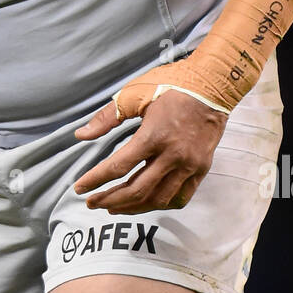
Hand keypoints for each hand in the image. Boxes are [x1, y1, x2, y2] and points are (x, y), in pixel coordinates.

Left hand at [72, 85, 227, 215]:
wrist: (213, 85)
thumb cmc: (172, 85)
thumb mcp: (135, 94)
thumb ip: (107, 117)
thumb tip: (81, 135)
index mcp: (154, 136)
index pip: (118, 167)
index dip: (95, 180)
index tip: (79, 188)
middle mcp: (173, 155)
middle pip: (137, 190)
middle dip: (110, 200)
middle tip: (92, 202)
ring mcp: (190, 165)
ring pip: (159, 199)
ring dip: (133, 207)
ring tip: (114, 207)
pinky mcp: (201, 169)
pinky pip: (181, 198)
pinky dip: (161, 204)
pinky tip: (146, 203)